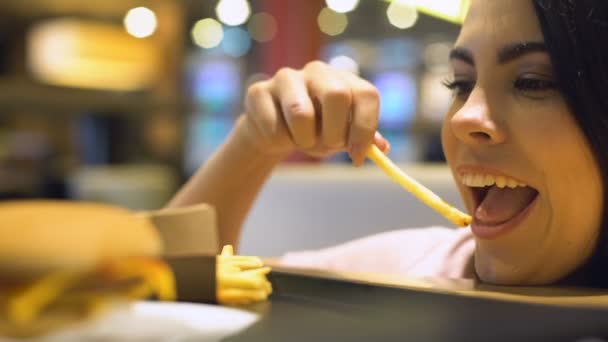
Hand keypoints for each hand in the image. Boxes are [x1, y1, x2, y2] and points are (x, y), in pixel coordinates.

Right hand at [239, 61, 389, 165]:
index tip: (357, 156)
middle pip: (336, 95)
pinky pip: (273, 126)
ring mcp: (287, 77)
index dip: (365, 128)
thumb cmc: (315, 132)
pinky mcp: (259, 91)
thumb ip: (362, 140)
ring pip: (300, 113)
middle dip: (334, 132)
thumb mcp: (342, 137)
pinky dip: (279, 142)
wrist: (273, 131)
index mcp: (345, 81)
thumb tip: (381, 148)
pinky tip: (278, 136)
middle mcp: (318, 72)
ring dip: (304, 140)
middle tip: (327, 147)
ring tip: (301, 142)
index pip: (366, 95)